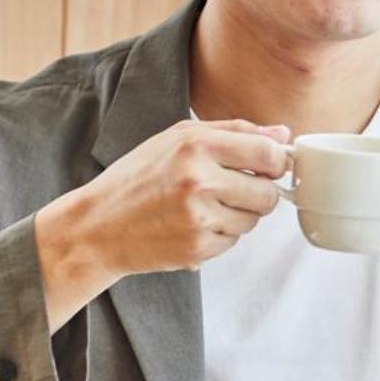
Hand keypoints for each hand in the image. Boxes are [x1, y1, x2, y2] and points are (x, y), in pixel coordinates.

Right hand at [35, 120, 291, 328]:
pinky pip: (233, 242)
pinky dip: (220, 235)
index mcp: (196, 146)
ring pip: (253, 221)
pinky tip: (192, 225)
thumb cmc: (137, 177)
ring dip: (238, 215)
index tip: (270, 166)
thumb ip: (235, 131)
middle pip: (268, 194)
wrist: (97, 226)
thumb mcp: (178, 137)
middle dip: (259, 193)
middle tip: (233, 189)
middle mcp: (198, 181)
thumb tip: (283, 134)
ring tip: (203, 206)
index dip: (276, 162)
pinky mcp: (197, 249)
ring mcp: (198, 219)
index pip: (268, 154)